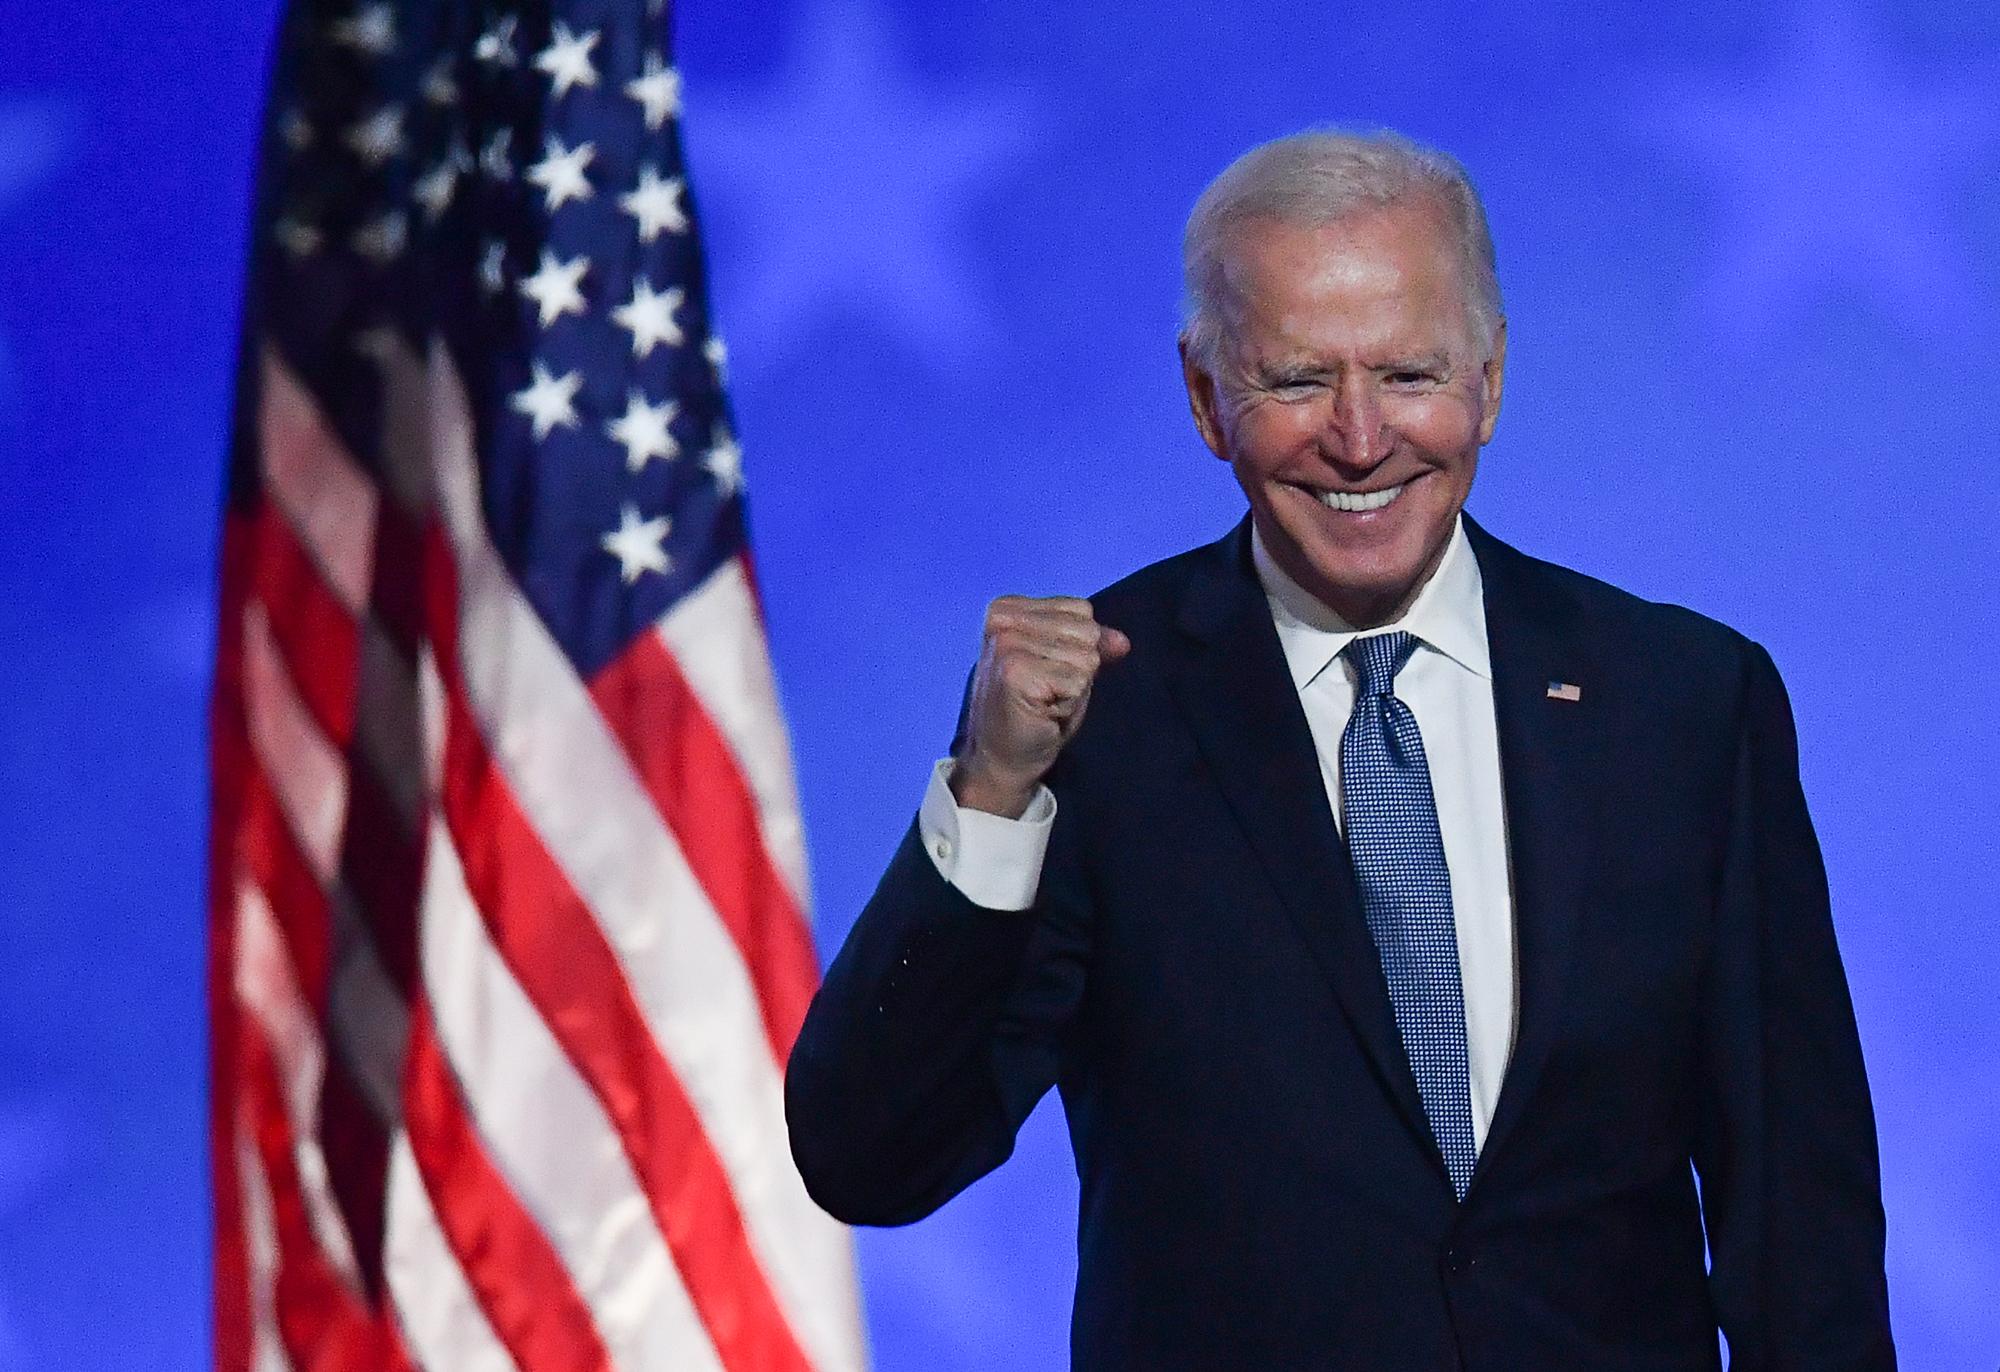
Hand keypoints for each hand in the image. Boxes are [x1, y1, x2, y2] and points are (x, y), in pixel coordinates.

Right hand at [951, 595, 1130, 816]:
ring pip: (1087, 656)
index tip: (1045, 671)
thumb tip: (1122, 642)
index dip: (1076, 647)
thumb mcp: (1064, 666)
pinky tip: (1043, 712)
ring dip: (1074, 687)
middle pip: (1086, 630)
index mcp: (1008, 609)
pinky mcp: (1015, 672)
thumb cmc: (1033, 711)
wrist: (1003, 758)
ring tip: (1045, 701)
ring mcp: (1007, 645)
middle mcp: (1003, 621)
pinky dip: (1070, 703)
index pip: (1080, 609)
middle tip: (1047, 690)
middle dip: (1078, 667)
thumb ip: (1090, 645)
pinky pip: (1079, 681)